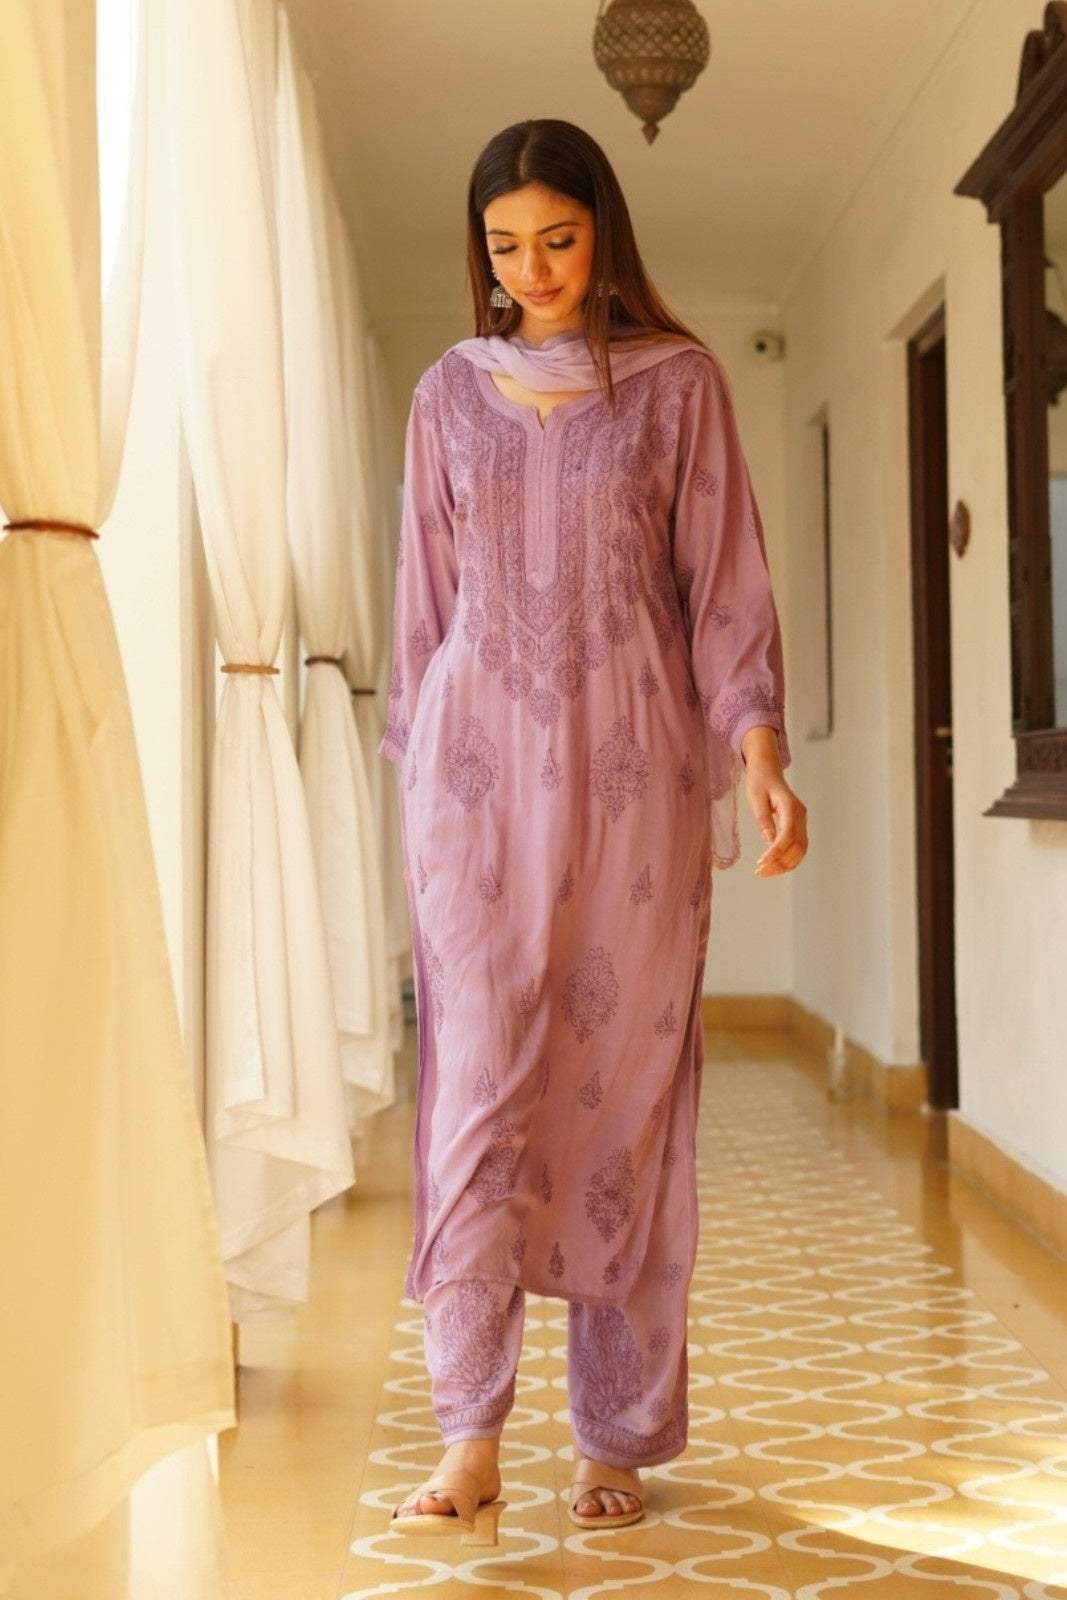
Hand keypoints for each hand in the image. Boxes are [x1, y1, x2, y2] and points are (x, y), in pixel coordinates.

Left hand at [739, 742, 806, 876]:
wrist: (767, 769)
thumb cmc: (759, 781)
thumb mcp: (756, 798)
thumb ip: (763, 819)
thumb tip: (769, 840)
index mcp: (790, 807)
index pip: (787, 835)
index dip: (776, 852)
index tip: (761, 863)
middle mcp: (800, 815)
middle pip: (797, 846)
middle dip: (780, 862)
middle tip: (761, 872)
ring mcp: (801, 821)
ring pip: (800, 850)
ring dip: (785, 864)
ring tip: (765, 872)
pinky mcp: (798, 825)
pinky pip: (797, 846)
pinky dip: (788, 859)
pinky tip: (774, 866)